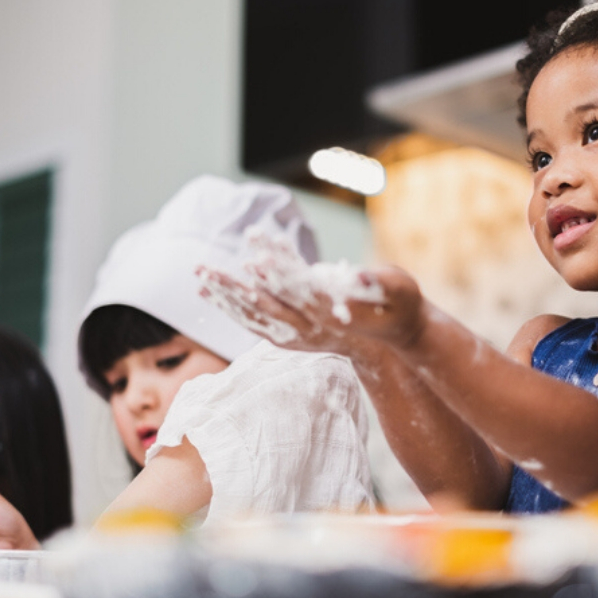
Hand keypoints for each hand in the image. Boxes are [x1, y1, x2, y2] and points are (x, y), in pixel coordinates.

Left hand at [197, 230, 427, 351]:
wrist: (394, 336)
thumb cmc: (399, 306)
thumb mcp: (397, 289)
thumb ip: (377, 282)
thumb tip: (359, 276)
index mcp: (334, 312)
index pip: (300, 292)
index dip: (277, 277)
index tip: (253, 261)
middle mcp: (312, 326)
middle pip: (266, 305)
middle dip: (235, 288)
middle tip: (205, 270)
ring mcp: (300, 333)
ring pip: (256, 315)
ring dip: (227, 296)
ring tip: (198, 275)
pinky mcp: (293, 335)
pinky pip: (256, 321)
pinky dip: (234, 306)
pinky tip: (213, 293)